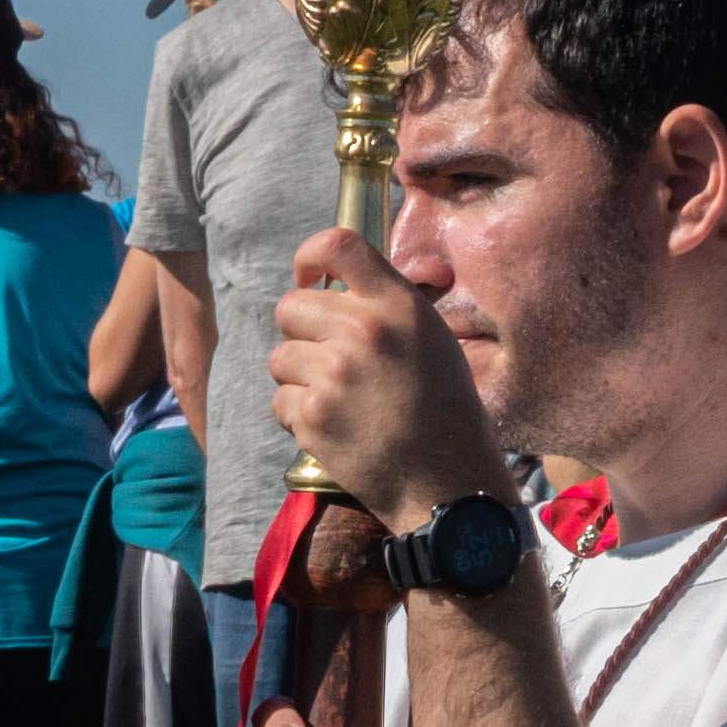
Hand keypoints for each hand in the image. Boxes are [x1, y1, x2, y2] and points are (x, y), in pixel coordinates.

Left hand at [269, 219, 509, 527]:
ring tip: (338, 401)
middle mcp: (364, 331)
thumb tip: (336, 287)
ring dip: (298, 378)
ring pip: (279, 357)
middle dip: (299, 332)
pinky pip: (280, 401)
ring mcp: (334, 374)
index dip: (310, 256)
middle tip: (326, 359)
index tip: (307, 277)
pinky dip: (298, 417)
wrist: (447, 482)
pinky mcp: (313, 416)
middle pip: (290, 306)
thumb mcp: (432, 339)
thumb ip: (387, 307)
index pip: (338, 245)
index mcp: (398, 305)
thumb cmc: (446, 411)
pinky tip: (335, 429)